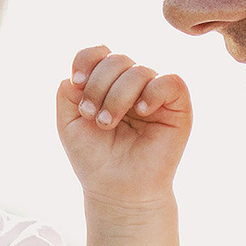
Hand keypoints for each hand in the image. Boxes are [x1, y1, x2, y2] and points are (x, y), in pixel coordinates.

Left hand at [58, 46, 190, 211]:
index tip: (75, 82)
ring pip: (139, 71)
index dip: (86, 60)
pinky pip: (171, 82)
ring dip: (118, 96)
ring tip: (108, 123)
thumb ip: (66, 93)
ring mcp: (155, 94)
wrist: (117, 192)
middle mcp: (132, 84)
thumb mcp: (67, 124)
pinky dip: (153, 92)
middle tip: (94, 118)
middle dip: (98, 86)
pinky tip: (141, 111)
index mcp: (107, 83)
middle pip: (116, 59)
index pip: (98, 53)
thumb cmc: (94, 158)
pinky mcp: (178, 107)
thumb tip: (80, 71)